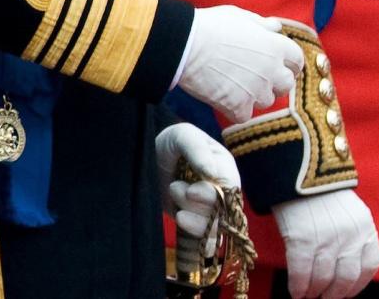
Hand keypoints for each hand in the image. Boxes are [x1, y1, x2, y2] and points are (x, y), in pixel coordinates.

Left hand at [155, 123, 240, 254]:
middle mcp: (221, 189)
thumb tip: (212, 173)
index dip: (212, 193)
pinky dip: (201, 242)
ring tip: (173, 199)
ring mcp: (209, 208)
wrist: (148, 159)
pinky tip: (184, 226)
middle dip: (198, 205)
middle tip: (174, 188)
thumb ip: (197, 150)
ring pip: (215, 227)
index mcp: (223, 166)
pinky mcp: (197, 223)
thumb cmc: (170, 142)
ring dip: (194, 220)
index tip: (191, 190)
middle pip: (224, 210)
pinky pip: (208, 241)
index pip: (230, 186)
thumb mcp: (183, 136)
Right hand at [178, 6, 303, 123]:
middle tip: (256, 77)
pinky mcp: (239, 107)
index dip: (289, 63)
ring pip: (266, 101)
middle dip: (275, 82)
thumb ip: (262, 25)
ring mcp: (256, 91)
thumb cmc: (212, 26)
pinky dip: (235, 109)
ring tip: (235, 83)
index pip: (297, 61)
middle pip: (287, 84)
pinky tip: (223, 96)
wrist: (186, 46)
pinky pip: (244, 115)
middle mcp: (272, 70)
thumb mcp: (241, 16)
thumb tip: (276, 27)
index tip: (279, 65)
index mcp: (276, 46)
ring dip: (254, 95)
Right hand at [273, 190, 378, 298]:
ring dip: (314, 292)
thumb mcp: (347, 210)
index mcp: (365, 225)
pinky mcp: (304, 240)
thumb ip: (351, 236)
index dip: (356, 285)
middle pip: (346, 279)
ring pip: (323, 281)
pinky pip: (302, 275)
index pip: (369, 266)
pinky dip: (298, 287)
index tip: (345, 292)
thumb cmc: (320, 191)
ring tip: (307, 294)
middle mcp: (350, 234)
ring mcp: (327, 238)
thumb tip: (345, 274)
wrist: (298, 166)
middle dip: (333, 293)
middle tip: (323, 297)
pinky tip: (296, 290)